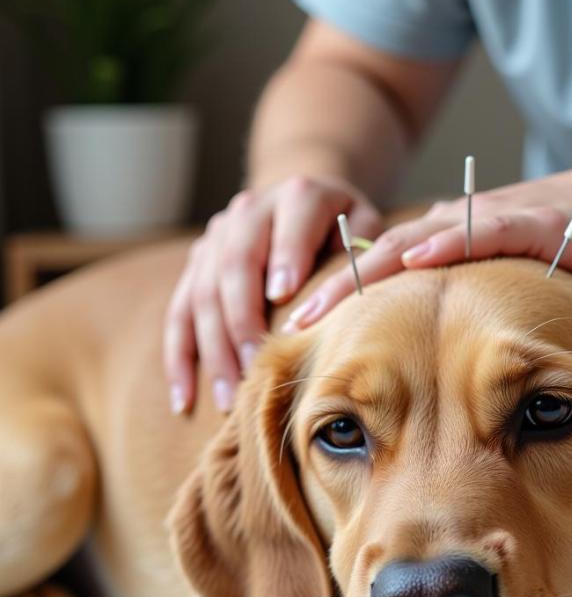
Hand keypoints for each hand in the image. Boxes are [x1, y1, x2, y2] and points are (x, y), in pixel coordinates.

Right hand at [165, 175, 382, 413]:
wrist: (304, 199)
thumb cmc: (348, 229)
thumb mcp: (367, 229)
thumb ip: (365, 258)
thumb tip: (359, 306)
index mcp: (299, 195)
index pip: (289, 226)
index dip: (286, 258)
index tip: (284, 298)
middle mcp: (249, 210)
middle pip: (235, 265)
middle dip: (243, 320)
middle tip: (256, 368)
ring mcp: (216, 237)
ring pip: (203, 295)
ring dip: (214, 350)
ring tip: (229, 399)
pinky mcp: (196, 264)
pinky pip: (180, 314)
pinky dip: (180, 360)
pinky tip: (186, 401)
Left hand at [284, 162, 571, 329]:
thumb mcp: (514, 280)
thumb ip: (477, 300)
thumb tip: (446, 348)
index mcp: (451, 241)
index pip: (383, 270)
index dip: (339, 299)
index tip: (299, 335)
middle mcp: (460, 225)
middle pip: (382, 256)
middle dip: (332, 290)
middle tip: (286, 326)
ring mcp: (493, 218)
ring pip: (415, 242)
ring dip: (367, 271)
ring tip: (324, 301)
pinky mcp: (532, 220)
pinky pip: (480, 231)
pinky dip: (444, 246)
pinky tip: (412, 261)